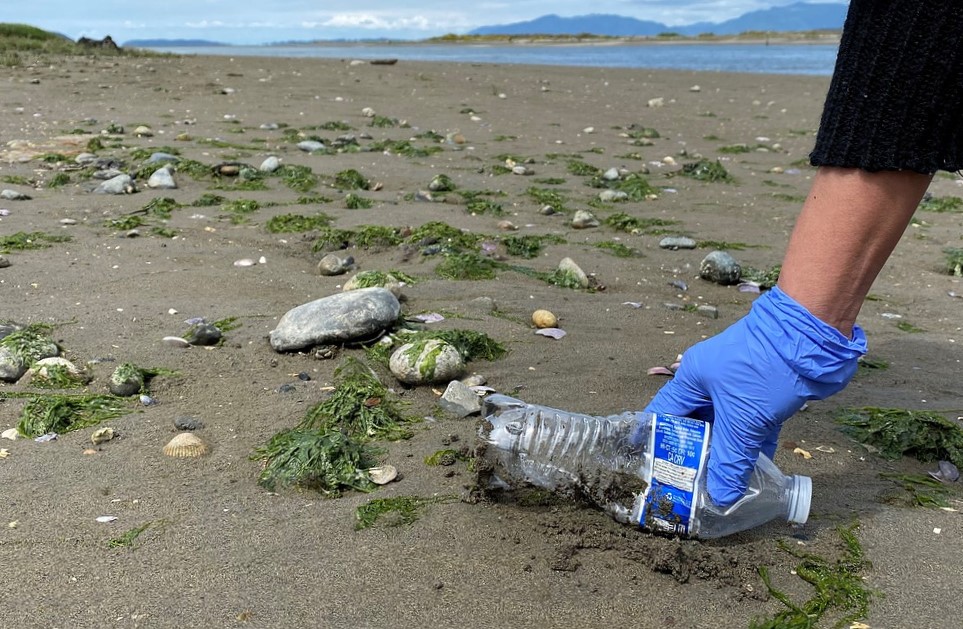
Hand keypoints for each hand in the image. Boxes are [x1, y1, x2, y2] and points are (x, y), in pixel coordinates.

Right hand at [644, 286, 866, 506]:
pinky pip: (752, 426)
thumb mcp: (741, 420)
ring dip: (727, 454)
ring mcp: (738, 387)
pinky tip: (755, 474)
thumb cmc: (764, 370)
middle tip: (693, 487)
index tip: (658, 470)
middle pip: (696, 425)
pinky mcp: (764, 394)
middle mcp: (710, 382)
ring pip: (726, 427)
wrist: (812, 337)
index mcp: (693, 378)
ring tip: (722, 487)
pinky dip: (753, 447)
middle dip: (696, 456)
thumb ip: (729, 460)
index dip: (658, 443)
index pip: (663, 414)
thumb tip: (720, 498)